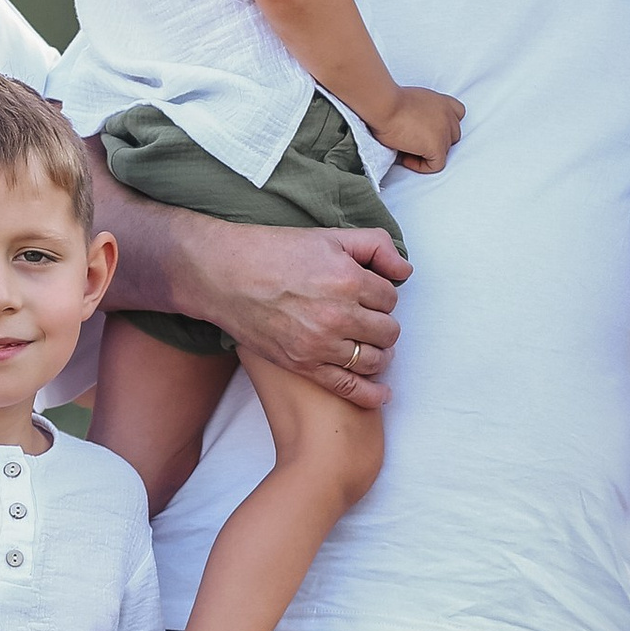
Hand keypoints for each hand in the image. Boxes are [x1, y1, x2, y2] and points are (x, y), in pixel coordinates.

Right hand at [197, 219, 408, 408]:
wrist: (225, 276)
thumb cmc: (274, 252)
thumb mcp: (329, 236)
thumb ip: (375, 246)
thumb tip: (405, 270)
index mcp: (347, 279)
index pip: (390, 297)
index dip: (382, 295)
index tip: (368, 294)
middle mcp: (338, 315)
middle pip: (388, 331)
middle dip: (382, 324)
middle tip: (367, 318)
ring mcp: (320, 344)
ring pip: (373, 359)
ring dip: (378, 354)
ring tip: (369, 346)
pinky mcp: (303, 365)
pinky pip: (348, 387)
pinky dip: (371, 394)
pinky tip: (382, 394)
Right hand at [382, 86, 465, 175]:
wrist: (384, 105)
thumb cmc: (388, 102)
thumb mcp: (413, 101)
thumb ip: (423, 113)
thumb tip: (416, 129)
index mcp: (442, 102)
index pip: (458, 115)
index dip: (445, 126)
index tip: (428, 130)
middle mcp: (447, 115)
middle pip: (453, 136)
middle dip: (436, 141)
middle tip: (414, 142)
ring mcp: (444, 131)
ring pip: (444, 151)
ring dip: (427, 154)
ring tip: (407, 150)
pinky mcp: (437, 146)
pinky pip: (436, 165)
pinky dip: (421, 166)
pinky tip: (405, 158)